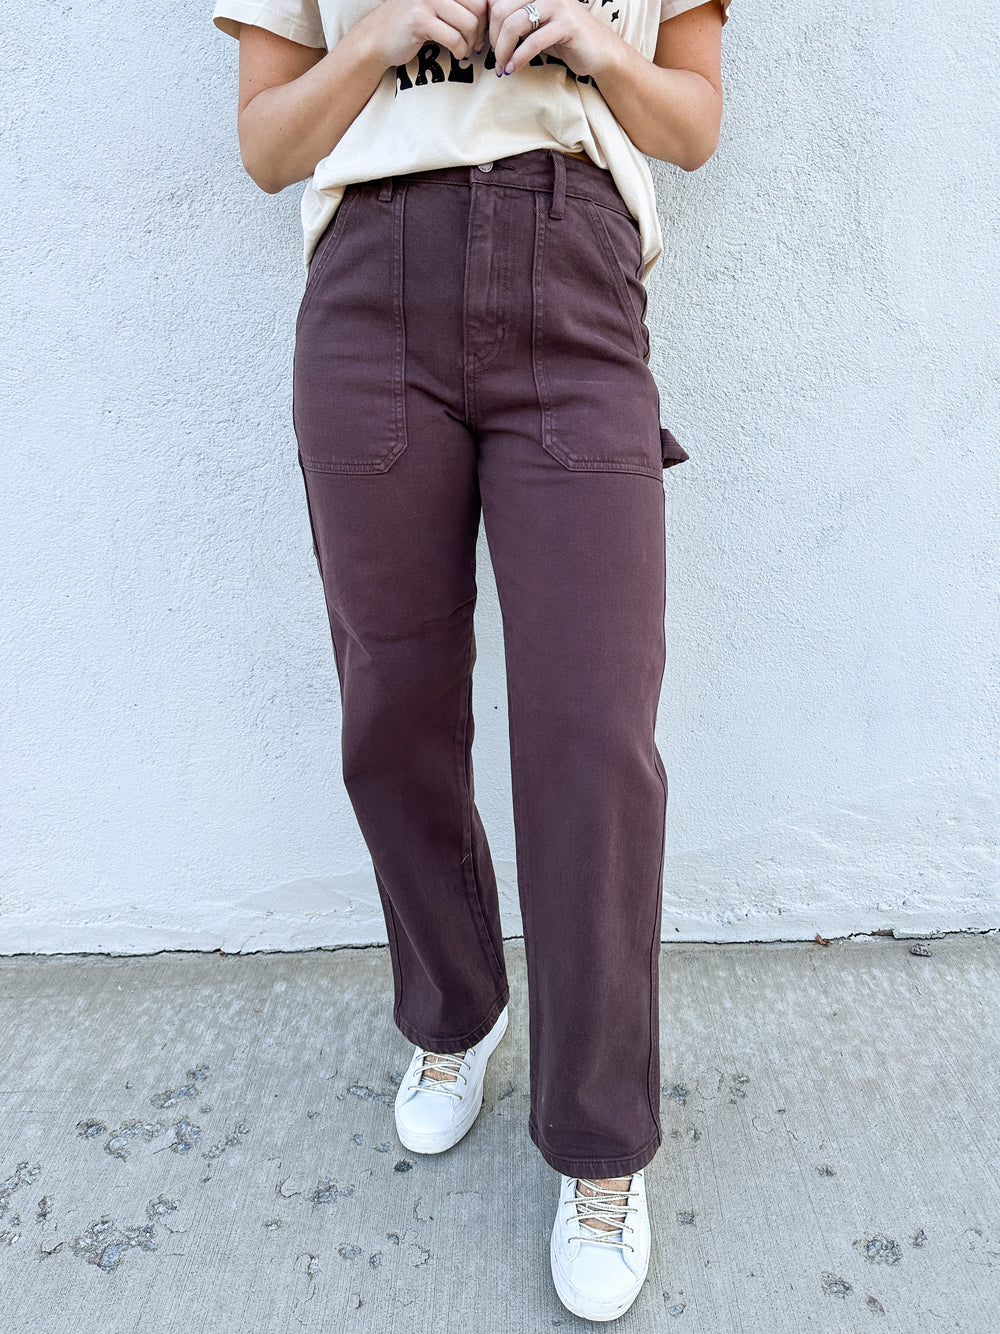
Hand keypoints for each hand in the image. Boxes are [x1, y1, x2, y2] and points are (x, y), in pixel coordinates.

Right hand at [366, 0, 489, 68]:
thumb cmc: (413, 25)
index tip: (482, 32)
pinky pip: (454, 38)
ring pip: (468, 23)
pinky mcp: (420, 20)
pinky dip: (460, 50)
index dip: (486, 16)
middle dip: (481, 31)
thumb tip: (493, 12)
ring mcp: (427, 0)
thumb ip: (460, 5)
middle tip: (476, 45)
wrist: (378, 38)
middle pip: (478, 7)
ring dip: (471, 43)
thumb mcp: (438, 7)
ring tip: (465, 50)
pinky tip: (456, 54)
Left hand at [487, 0, 618, 79]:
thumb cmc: (564, 40)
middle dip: (493, 39)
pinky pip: (533, 42)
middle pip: (500, 10)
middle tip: (496, 59)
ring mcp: (557, 4)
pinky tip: (514, 69)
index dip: (486, 25)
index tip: (486, 46)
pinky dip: (518, 58)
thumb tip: (485, 29)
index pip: (497, 0)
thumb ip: (515, 21)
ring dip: (503, 51)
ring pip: (514, 25)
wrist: (600, 52)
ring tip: (503, 67)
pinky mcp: (566, 24)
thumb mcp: (535, 27)